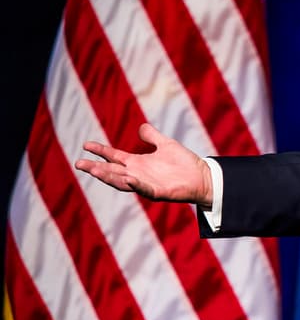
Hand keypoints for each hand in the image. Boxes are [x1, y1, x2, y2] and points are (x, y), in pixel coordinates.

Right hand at [74, 123, 212, 206]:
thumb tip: (141, 127)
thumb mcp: (166, 145)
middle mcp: (138, 174)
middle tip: (78, 164)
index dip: (100, 151)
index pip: (114, 156)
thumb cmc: (184, 163)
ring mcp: (146, 184)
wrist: (201, 176)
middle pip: (112, 171)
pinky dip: (136, 185)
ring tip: (95, 171)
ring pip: (122, 181)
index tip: (85, 145)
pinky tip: (128, 179)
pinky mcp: (157, 192)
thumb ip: (152, 137)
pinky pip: (144, 188)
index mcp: (138, 163)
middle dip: (96, 168)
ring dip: (109, 177)